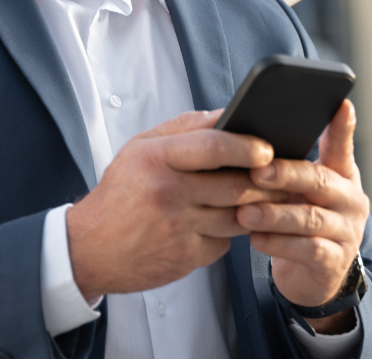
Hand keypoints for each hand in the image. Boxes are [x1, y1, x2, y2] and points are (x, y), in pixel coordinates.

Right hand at [66, 109, 286, 299]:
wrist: (89, 248)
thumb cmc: (120, 193)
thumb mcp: (140, 148)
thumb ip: (183, 128)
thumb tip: (227, 115)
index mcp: (156, 158)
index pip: (213, 146)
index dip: (247, 146)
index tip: (267, 148)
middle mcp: (168, 193)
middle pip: (235, 186)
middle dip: (265, 182)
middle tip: (282, 176)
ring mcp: (178, 228)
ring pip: (237, 217)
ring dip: (256, 208)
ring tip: (266, 198)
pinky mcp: (185, 257)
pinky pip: (224, 242)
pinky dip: (230, 233)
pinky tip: (224, 223)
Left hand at [235, 100, 368, 332]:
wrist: (312, 274)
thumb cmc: (297, 218)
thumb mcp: (299, 190)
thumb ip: (286, 164)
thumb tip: (246, 136)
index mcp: (340, 174)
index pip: (342, 145)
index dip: (342, 126)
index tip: (341, 103)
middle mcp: (350, 199)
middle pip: (319, 180)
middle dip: (286, 174)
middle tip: (256, 172)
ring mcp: (347, 232)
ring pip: (310, 218)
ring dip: (274, 214)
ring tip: (245, 212)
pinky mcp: (334, 262)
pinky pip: (307, 250)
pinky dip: (278, 243)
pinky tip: (254, 238)